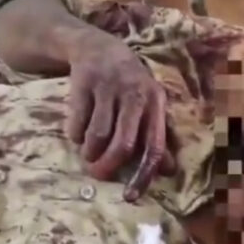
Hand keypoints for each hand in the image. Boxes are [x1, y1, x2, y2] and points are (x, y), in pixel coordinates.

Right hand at [67, 31, 175, 201]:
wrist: (98, 47)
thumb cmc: (128, 86)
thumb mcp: (147, 106)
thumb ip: (156, 136)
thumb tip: (168, 171)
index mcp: (155, 103)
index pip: (154, 145)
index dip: (143, 174)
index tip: (129, 196)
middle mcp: (135, 94)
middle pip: (123, 144)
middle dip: (108, 166)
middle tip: (97, 176)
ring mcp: (108, 86)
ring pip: (97, 136)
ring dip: (89, 153)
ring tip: (88, 154)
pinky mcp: (84, 82)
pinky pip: (77, 122)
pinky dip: (75, 135)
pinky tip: (78, 133)